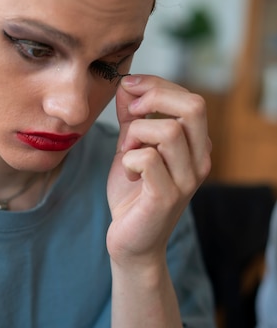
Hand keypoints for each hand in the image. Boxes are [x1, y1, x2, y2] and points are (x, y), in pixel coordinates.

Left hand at [106, 74, 210, 262]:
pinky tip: (127, 172)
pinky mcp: (167, 197)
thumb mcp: (131, 148)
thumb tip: (128, 85)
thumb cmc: (133, 195)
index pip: (191, 99)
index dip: (157, 85)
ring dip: (137, 134)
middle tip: (130, 114)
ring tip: (127, 152)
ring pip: (169, 131)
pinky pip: (149, 159)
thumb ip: (133, 119)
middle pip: (193, 107)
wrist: (131, 242)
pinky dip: (129, 159)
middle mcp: (200, 161)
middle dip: (154, 98)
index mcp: (196, 147)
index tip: (129, 88)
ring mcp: (187, 181)